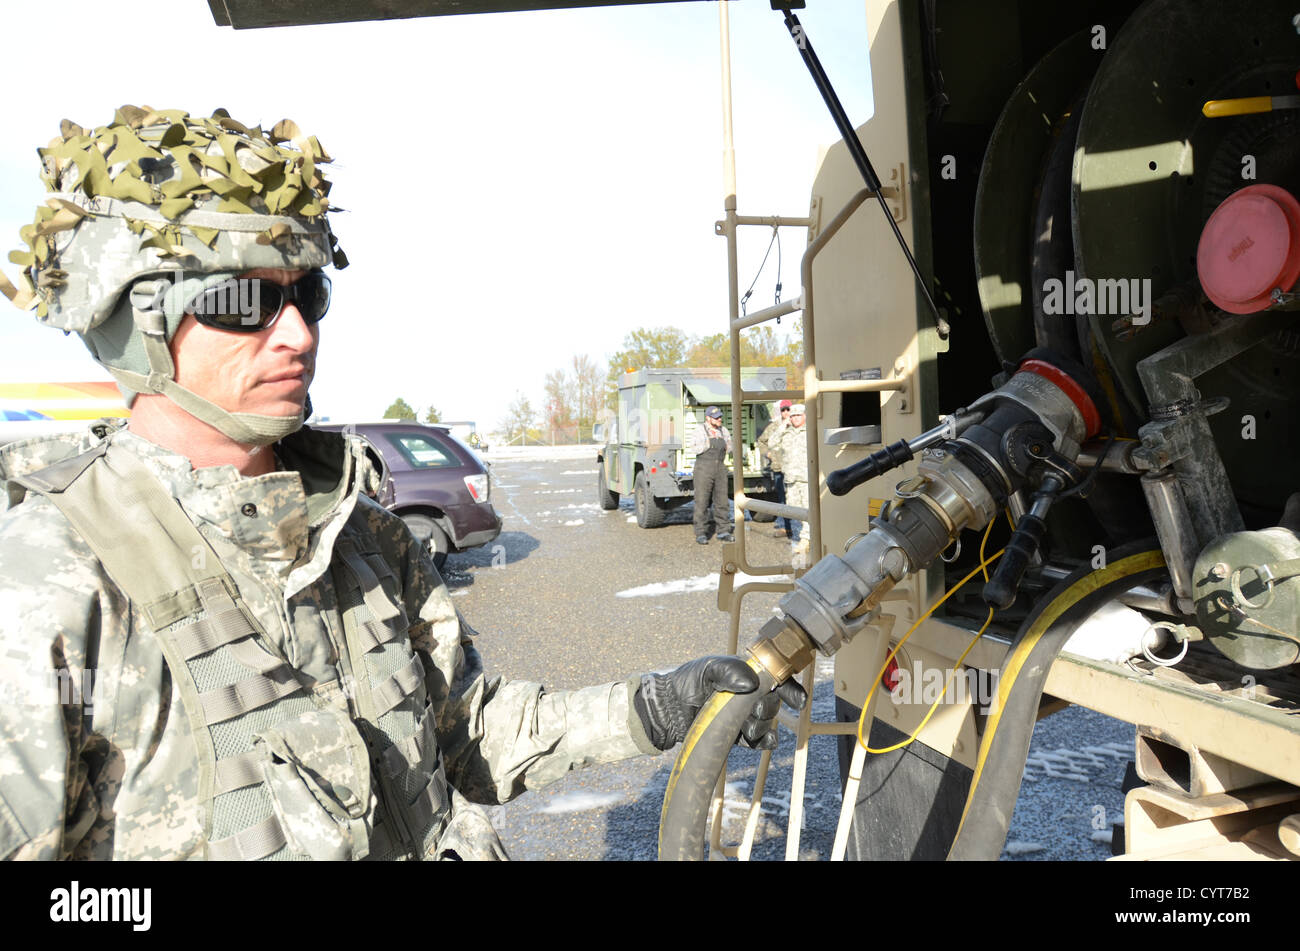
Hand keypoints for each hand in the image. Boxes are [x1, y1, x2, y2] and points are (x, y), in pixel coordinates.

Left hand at [634, 656, 806, 750]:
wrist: (668, 708)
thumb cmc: (688, 681)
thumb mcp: (707, 668)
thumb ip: (729, 670)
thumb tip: (751, 682)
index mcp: (746, 674)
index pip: (776, 679)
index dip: (789, 689)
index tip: (797, 700)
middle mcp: (748, 695)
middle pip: (773, 703)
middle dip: (768, 708)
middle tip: (754, 710)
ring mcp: (743, 717)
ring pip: (766, 723)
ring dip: (761, 726)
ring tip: (745, 726)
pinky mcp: (736, 736)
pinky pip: (758, 741)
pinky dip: (764, 741)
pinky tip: (763, 741)